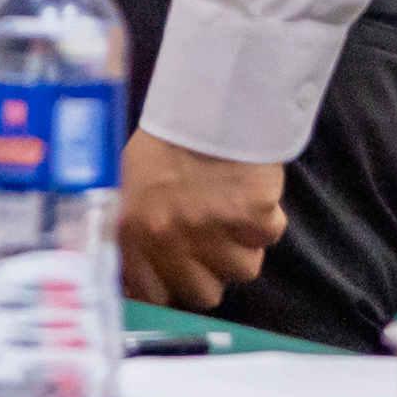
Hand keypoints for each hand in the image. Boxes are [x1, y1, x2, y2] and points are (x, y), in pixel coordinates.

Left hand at [118, 133, 289, 315]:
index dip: (171, 287)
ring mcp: (212, 229)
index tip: (179, 273)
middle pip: (205, 295)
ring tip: (229, 206)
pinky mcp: (253, 214)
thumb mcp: (127, 187)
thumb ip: (130, 238)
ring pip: (244, 270)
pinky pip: (270, 236)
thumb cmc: (164, 143)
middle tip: (210, 237)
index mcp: (131, 232)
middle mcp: (168, 238)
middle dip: (210, 271)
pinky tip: (250, 190)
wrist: (206, 99)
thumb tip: (135, 284)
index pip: (154, 298)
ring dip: (242, 244)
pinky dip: (266, 218)